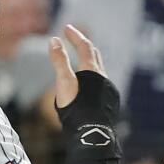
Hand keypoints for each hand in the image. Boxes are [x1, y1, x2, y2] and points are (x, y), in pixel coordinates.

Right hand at [50, 24, 121, 163]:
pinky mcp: (109, 103)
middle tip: (74, 38)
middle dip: (83, 45)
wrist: (92, 135)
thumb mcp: (64, 83)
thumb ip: (59, 61)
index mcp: (93, 71)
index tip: (66, 28)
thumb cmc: (76, 109)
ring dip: (89, 62)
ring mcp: (108, 92)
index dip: (75, 36)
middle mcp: (104, 79)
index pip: (84, 47)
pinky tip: (88, 86)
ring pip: (99, 71)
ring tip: (80, 60)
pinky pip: (101, 84)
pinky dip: (92, 78)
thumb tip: (54, 40)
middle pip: (94, 56)